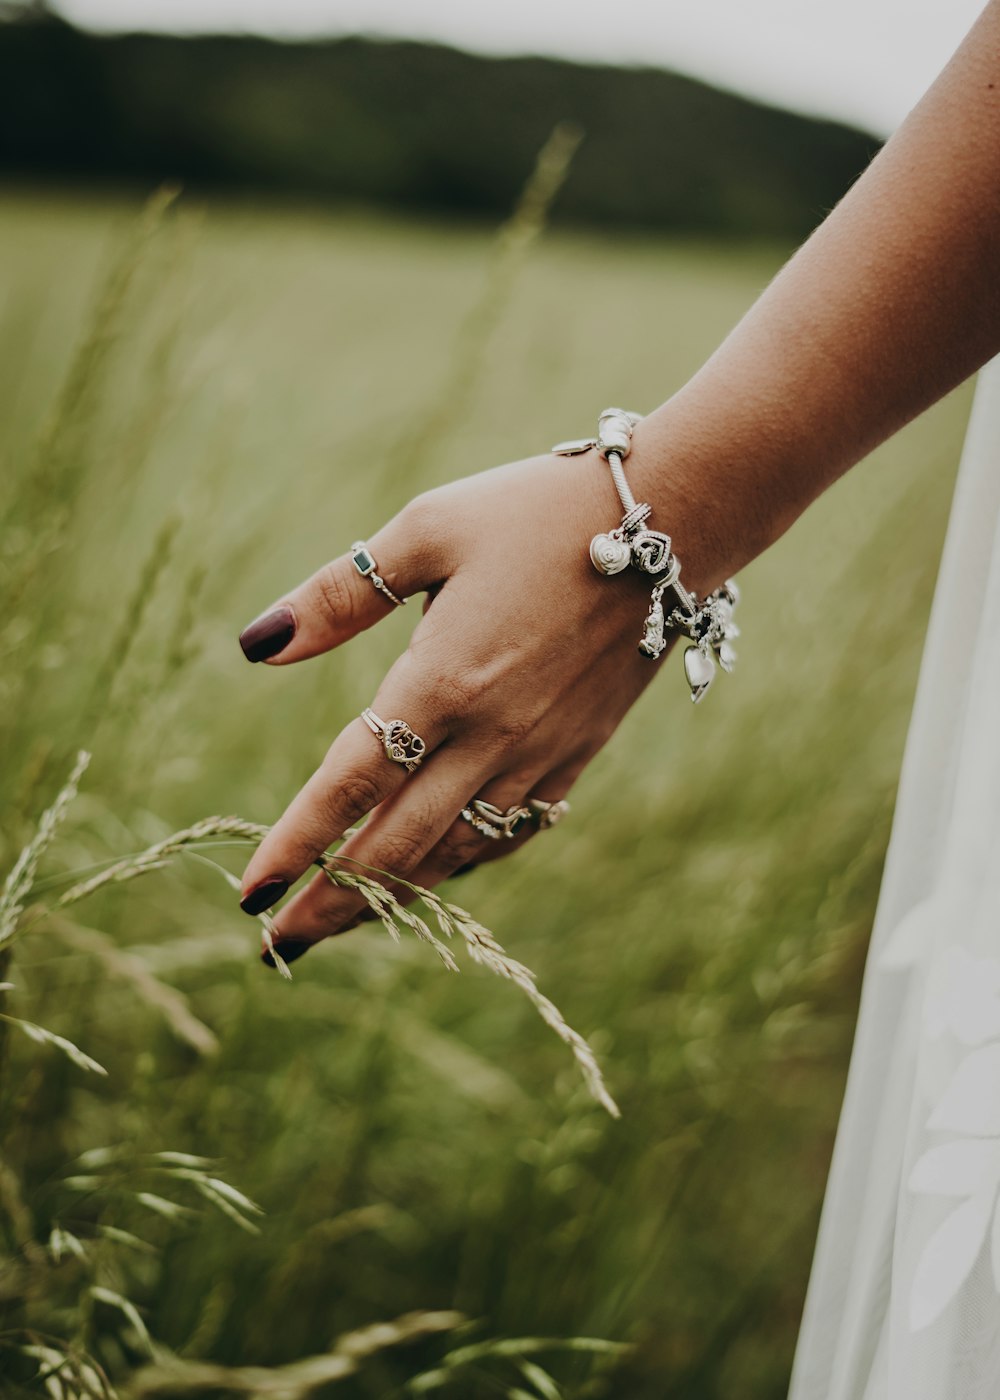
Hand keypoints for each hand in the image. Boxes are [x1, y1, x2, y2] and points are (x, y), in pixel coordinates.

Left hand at [238, 445, 691, 964]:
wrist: (672, 520)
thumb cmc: (536, 511)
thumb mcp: (426, 530)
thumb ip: (337, 597)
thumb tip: (254, 647)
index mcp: (445, 679)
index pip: (351, 784)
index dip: (296, 844)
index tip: (250, 893)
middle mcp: (493, 734)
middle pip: (397, 844)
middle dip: (332, 901)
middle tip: (278, 944)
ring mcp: (541, 752)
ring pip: (456, 851)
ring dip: (394, 896)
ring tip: (343, 924)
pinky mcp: (578, 752)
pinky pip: (513, 832)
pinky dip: (465, 865)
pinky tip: (438, 875)